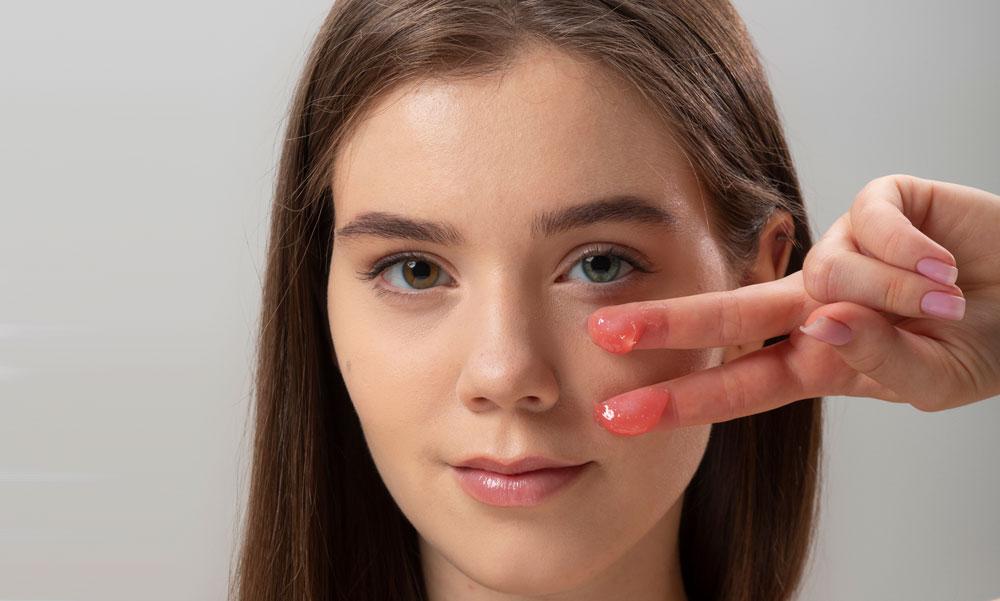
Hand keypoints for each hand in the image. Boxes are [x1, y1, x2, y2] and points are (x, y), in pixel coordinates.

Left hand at [587, 174, 999, 435]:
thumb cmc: (983, 342)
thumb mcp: (933, 380)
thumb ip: (878, 362)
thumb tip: (824, 321)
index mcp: (819, 358)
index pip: (738, 383)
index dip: (681, 400)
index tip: (618, 415)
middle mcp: (816, 305)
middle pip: (729, 315)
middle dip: (668, 325)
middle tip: (603, 333)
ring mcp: (840, 253)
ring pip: (831, 273)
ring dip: (901, 297)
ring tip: (951, 300)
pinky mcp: (875, 205)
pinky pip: (869, 227)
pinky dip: (914, 254)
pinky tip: (947, 263)